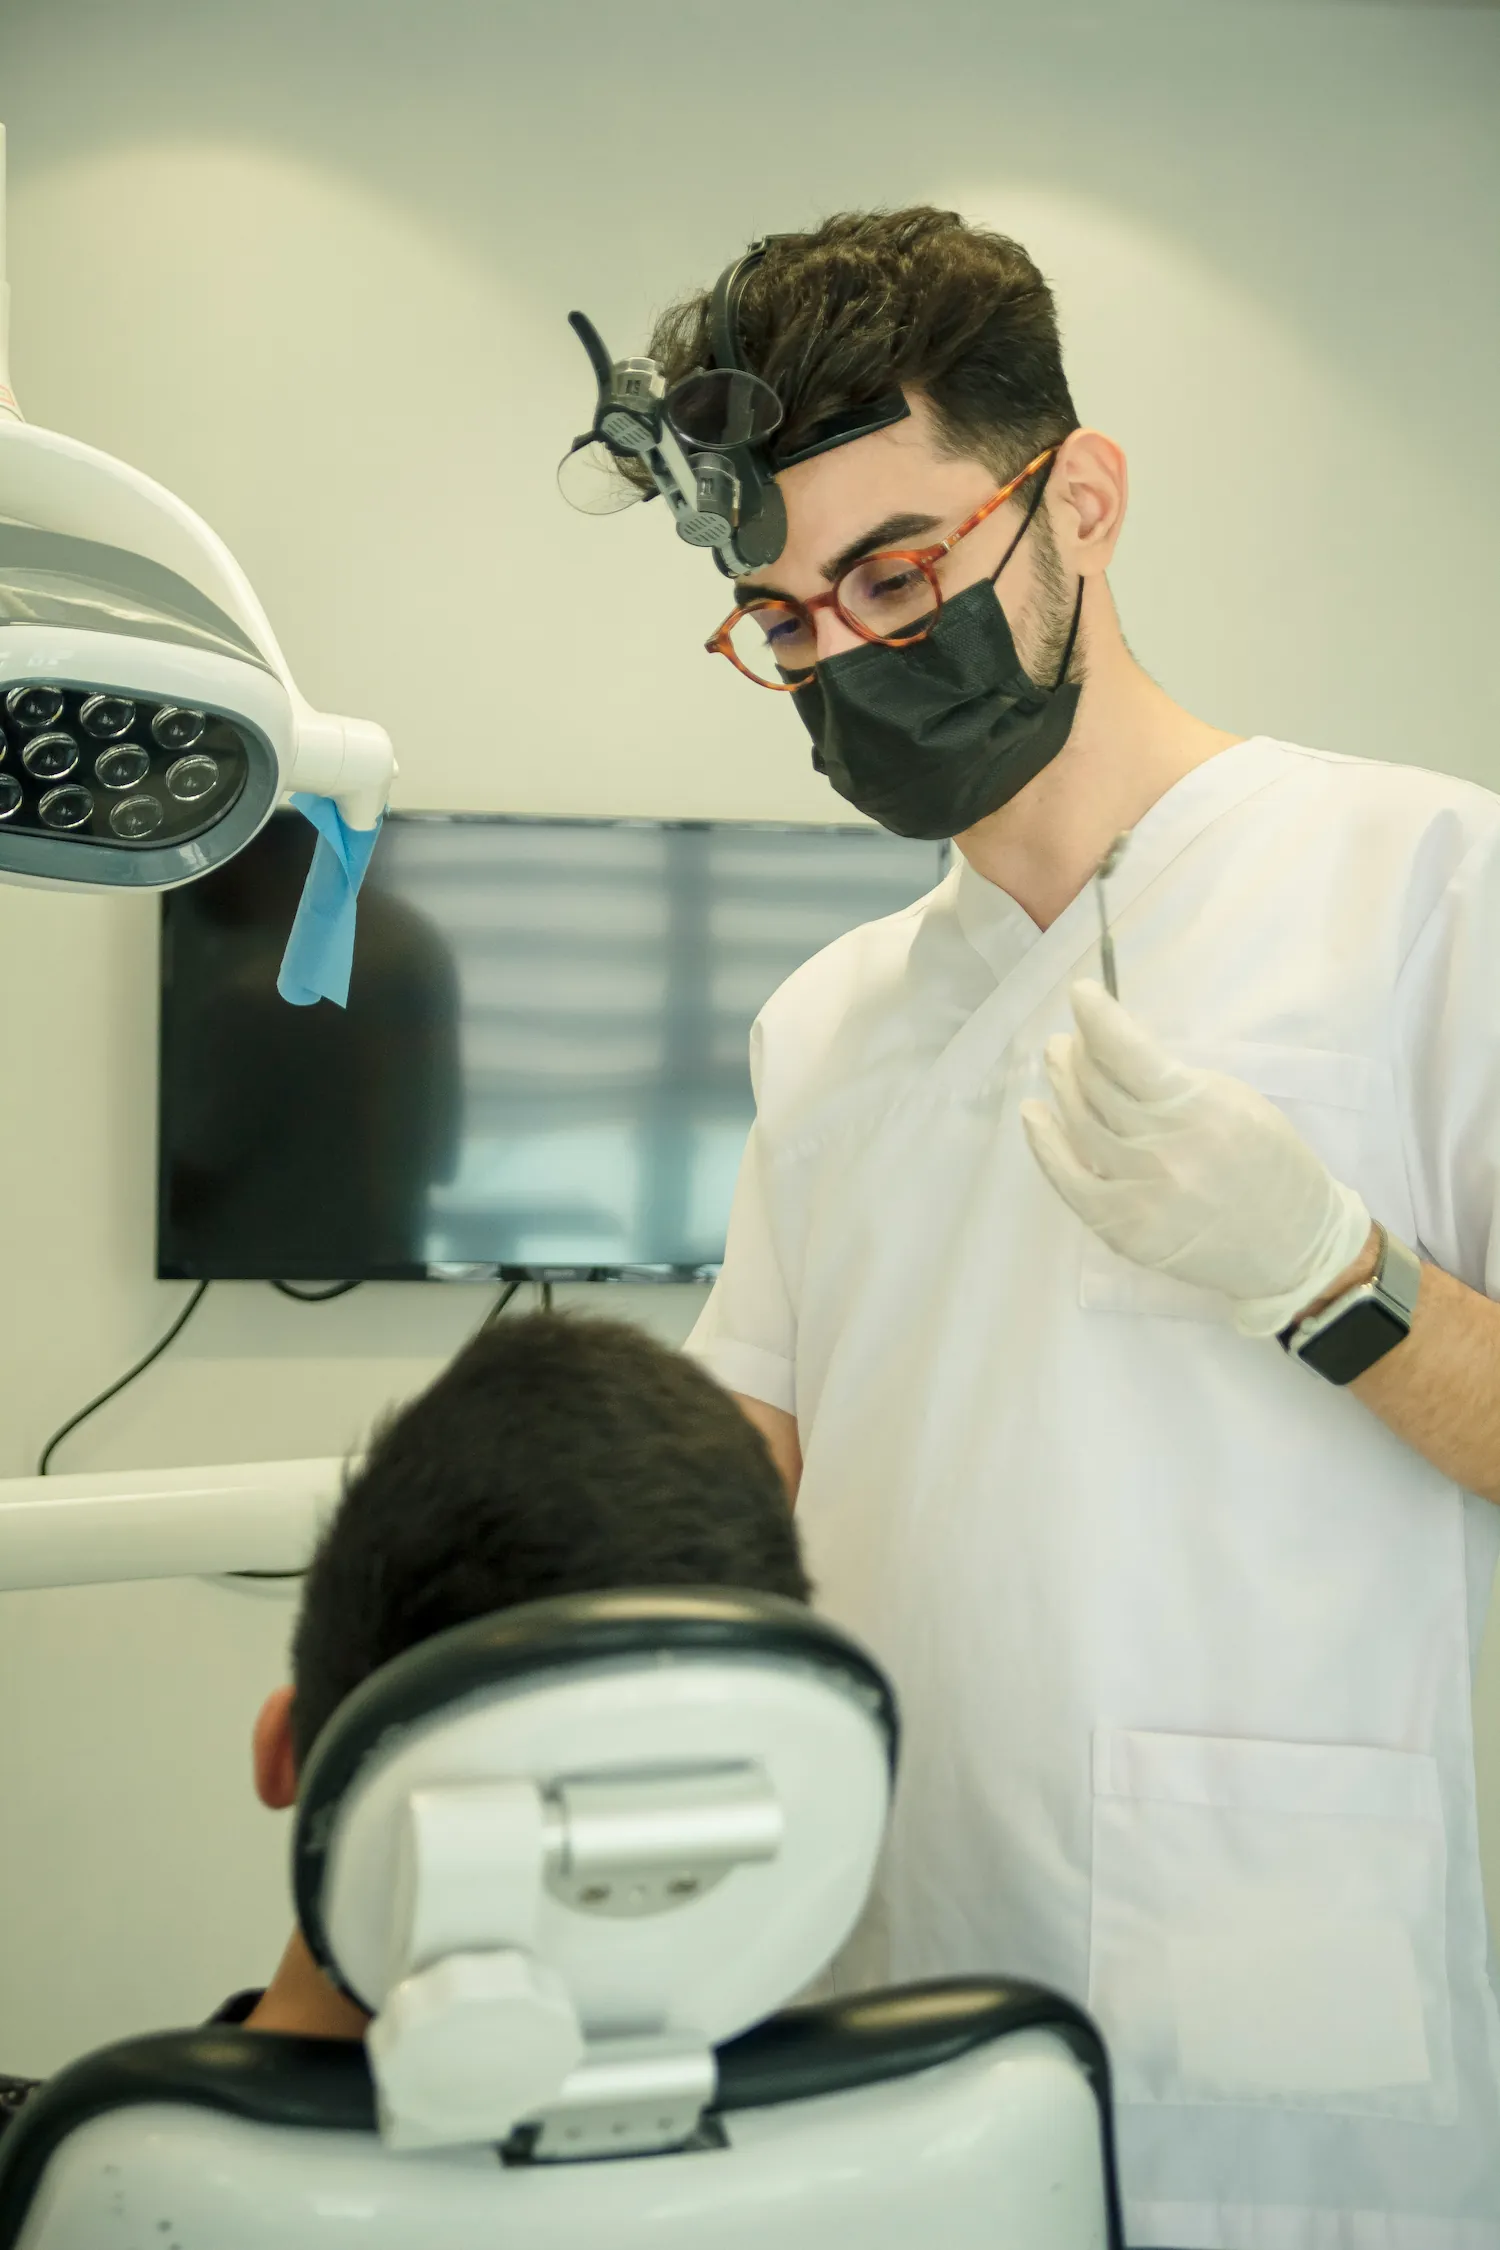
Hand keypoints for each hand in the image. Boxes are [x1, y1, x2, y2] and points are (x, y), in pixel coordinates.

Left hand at [1020, 980, 1371, 1337]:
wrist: (1292, 1245)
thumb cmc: (1270, 1164)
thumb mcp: (1236, 1102)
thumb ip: (1176, 1081)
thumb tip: (1115, 1050)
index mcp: (1200, 1109)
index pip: (1128, 1053)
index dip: (1097, 1018)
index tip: (1081, 994)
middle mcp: (1164, 1150)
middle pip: (1097, 1087)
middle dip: (1079, 1053)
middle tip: (1071, 1039)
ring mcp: (1139, 1193)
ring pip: (1080, 1126)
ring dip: (1063, 1087)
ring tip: (1057, 1062)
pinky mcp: (1122, 1229)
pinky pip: (1069, 1180)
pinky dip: (1045, 1145)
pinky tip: (1035, 1115)